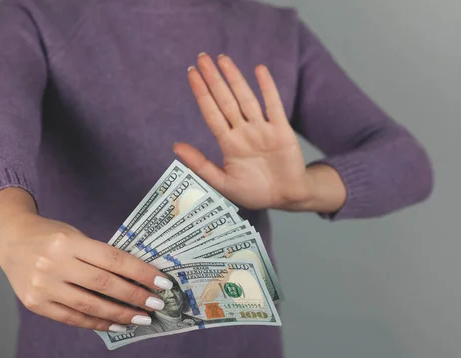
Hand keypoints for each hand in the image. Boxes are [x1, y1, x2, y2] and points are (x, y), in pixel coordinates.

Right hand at [0, 205, 173, 332]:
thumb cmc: (51, 236)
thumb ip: (99, 256)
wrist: (10, 239)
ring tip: (141, 319)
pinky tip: (116, 325)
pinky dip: (97, 323)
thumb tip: (136, 279)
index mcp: (68, 242)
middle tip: (157, 304)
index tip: (162, 282)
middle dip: (135, 296)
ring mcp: (43, 287)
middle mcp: (54, 264)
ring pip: (90, 306)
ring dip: (120, 315)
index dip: (140, 272)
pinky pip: (72, 318)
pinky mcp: (35, 304)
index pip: (113, 259)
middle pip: (104, 285)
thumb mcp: (75, 236)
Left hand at [176, 53, 312, 209]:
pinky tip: (259, 70)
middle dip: (213, 79)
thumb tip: (175, 146)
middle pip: (225, 100)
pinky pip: (273, 105)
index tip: (191, 74)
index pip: (211, 112)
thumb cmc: (254, 192)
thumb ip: (200, 164)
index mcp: (228, 143)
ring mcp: (262, 129)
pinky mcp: (281, 131)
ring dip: (235, 78)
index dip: (201, 93)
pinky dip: (267, 88)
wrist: (285, 197)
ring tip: (223, 59)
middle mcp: (243, 132)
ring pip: (245, 99)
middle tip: (201, 58)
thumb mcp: (223, 183)